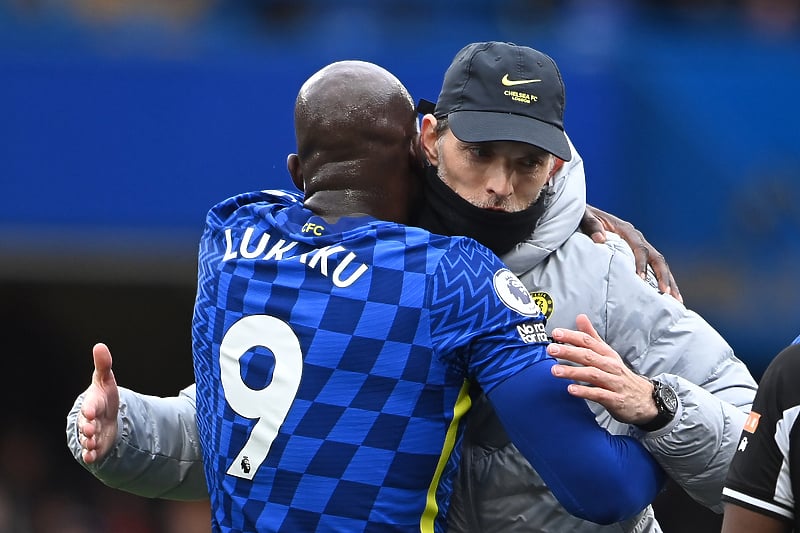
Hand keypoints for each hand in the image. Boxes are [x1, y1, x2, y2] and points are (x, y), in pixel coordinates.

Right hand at [78, 343, 119, 463]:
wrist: (103, 415)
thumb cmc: (104, 396)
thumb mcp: (106, 381)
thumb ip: (103, 365)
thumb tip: (99, 345)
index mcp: (93, 403)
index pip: (91, 405)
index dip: (90, 408)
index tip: (91, 412)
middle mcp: (89, 419)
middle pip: (86, 424)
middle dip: (87, 427)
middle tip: (90, 430)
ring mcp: (92, 433)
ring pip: (87, 439)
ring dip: (89, 442)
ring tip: (91, 445)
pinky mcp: (96, 445)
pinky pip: (91, 451)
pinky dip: (91, 455)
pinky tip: (92, 458)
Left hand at [547, 314, 657, 425]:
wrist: (645, 400)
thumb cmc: (620, 375)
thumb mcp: (608, 354)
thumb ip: (592, 336)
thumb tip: (580, 317)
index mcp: (607, 354)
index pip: (588, 341)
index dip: (572, 336)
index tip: (556, 333)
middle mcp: (610, 366)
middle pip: (588, 356)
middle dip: (569, 351)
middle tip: (551, 349)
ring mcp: (614, 382)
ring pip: (592, 374)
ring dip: (573, 371)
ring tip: (555, 370)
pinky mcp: (615, 399)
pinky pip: (599, 394)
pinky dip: (585, 392)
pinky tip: (571, 389)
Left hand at [580, 205, 682, 303]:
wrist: (582, 212)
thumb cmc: (582, 216)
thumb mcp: (584, 217)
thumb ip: (591, 225)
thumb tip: (600, 239)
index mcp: (625, 229)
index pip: (639, 248)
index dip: (642, 264)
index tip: (641, 280)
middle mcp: (636, 237)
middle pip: (656, 257)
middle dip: (664, 276)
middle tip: (667, 294)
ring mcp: (638, 245)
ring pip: (659, 263)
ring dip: (669, 281)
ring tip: (676, 301)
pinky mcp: (636, 253)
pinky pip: (652, 266)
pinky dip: (661, 280)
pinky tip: (667, 296)